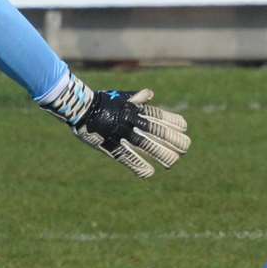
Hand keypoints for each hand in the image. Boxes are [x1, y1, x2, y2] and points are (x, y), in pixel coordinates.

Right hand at [40, 76, 190, 177]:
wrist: (80, 107)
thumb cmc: (101, 102)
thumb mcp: (121, 97)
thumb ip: (136, 98)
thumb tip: (150, 94)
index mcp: (135, 109)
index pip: (160, 115)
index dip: (174, 122)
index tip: (185, 128)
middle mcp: (132, 120)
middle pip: (158, 131)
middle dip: (174, 140)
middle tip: (186, 148)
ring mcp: (122, 133)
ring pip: (147, 144)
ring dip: (162, 154)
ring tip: (173, 162)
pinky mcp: (110, 145)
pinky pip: (127, 157)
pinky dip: (139, 166)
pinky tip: (149, 173)